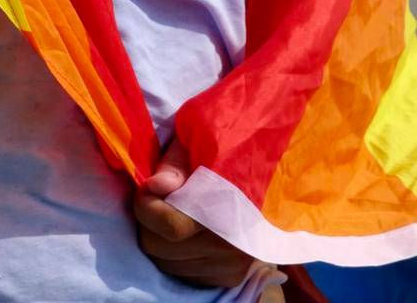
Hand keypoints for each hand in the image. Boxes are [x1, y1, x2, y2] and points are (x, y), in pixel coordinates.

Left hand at [134, 138, 257, 289]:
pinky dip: (174, 255)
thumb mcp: (200, 142)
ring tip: (171, 211)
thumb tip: (155, 185)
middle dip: (147, 221)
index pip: (170, 225)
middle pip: (159, 247)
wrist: (272, 173)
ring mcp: (230, 266)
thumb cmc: (230, 151)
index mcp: (227, 209)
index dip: (146, 204)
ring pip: (166, 263)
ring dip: (159, 239)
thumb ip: (176, 163)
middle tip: (155, 197)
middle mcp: (230, 246)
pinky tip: (183, 231)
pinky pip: (183, 273)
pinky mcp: (229, 277)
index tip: (147, 185)